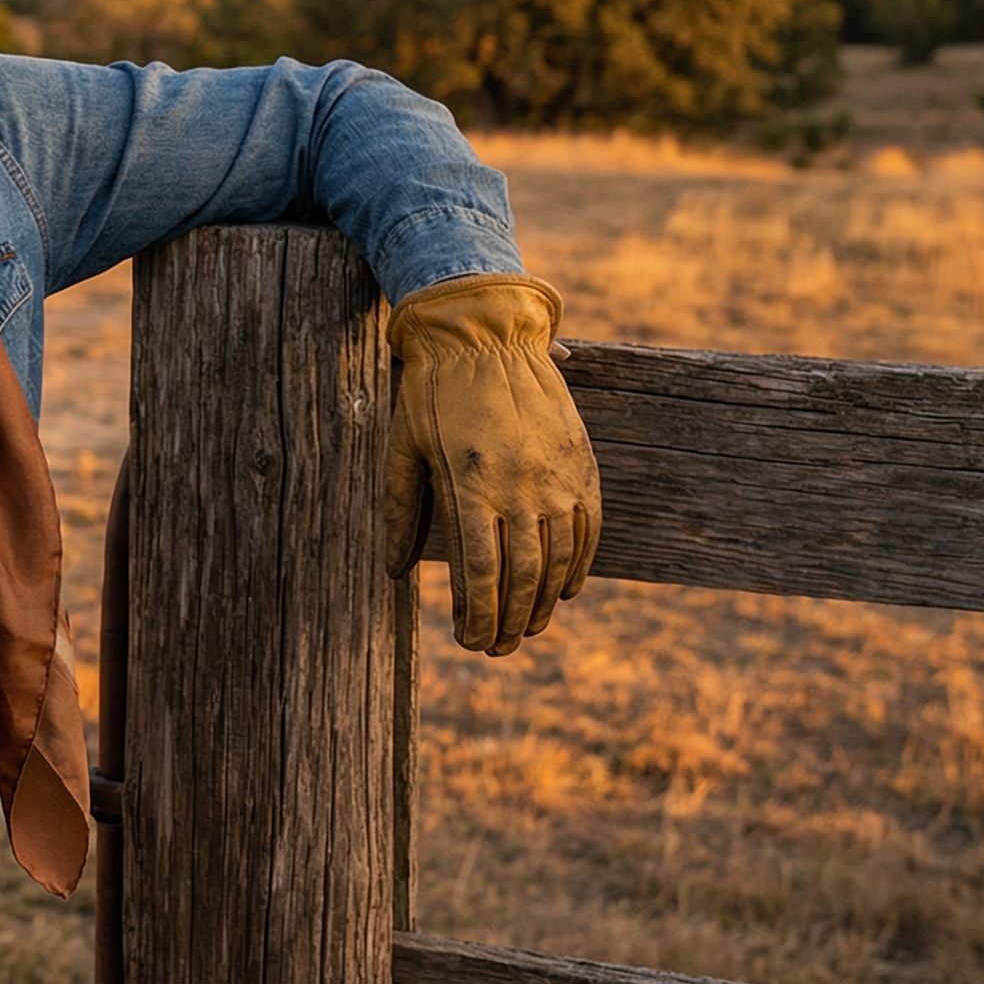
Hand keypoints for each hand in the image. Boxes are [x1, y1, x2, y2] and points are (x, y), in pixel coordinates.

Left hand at [382, 274, 601, 654]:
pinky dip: (579, 566)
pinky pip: (588, 529)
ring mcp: (557, 476)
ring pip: (559, 560)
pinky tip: (564, 590)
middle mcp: (520, 486)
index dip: (478, 616)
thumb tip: (395, 572)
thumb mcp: (402, 448)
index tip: (470, 642)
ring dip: (544, 603)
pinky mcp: (583, 464)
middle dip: (510, 623)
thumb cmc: (431, 393)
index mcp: (470, 486)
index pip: (481, 573)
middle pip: (523, 577)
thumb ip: (398, 511)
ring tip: (527, 628)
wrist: (485, 334)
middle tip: (498, 649)